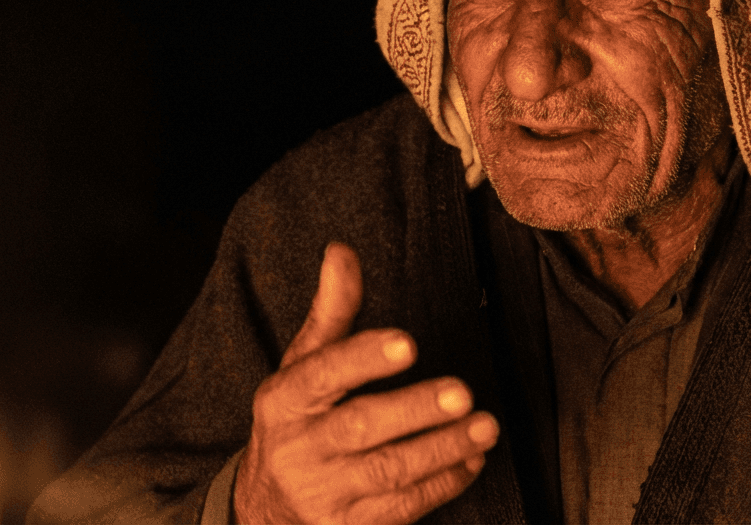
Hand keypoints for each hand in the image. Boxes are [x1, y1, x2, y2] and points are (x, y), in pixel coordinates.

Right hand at [231, 243, 498, 523]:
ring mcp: (325, 494)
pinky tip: (472, 460)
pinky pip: (402, 508)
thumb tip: (341, 251)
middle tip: (463, 391)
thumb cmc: (298, 422)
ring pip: (388, 472)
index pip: (322, 374)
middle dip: (415, 409)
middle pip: (360, 427)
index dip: (364, 358)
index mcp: (285, 400)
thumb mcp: (302, 368)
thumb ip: (331, 313)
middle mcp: (300, 448)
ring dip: (442, 449)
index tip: (407, 343)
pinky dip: (443, 484)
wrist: (265, 511)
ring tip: (485, 427)